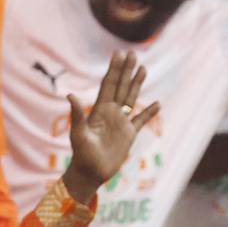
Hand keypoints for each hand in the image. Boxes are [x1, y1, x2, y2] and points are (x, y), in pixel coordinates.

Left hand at [62, 51, 158, 199]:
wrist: (90, 173)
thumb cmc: (81, 155)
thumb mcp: (78, 133)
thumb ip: (77, 114)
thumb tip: (70, 95)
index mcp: (99, 110)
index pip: (108, 85)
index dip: (114, 69)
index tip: (119, 53)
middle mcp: (111, 113)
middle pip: (121, 87)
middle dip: (126, 70)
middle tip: (132, 53)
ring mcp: (120, 122)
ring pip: (131, 98)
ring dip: (137, 84)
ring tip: (143, 68)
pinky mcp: (129, 135)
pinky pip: (141, 120)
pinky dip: (150, 113)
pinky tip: (157, 104)